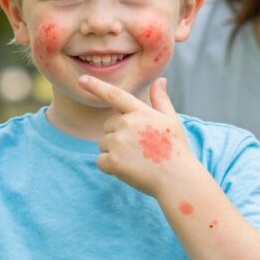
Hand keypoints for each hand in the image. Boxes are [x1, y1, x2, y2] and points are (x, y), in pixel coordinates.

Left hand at [76, 76, 195, 196]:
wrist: (177, 179)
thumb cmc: (176, 150)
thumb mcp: (171, 120)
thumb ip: (161, 99)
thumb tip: (160, 80)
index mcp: (141, 112)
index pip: (115, 95)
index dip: (96, 86)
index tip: (81, 79)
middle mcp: (127, 124)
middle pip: (108, 126)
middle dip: (117, 136)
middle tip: (138, 149)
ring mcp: (119, 142)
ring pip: (103, 144)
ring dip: (114, 152)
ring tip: (136, 160)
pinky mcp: (113, 161)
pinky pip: (100, 161)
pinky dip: (109, 167)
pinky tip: (128, 170)